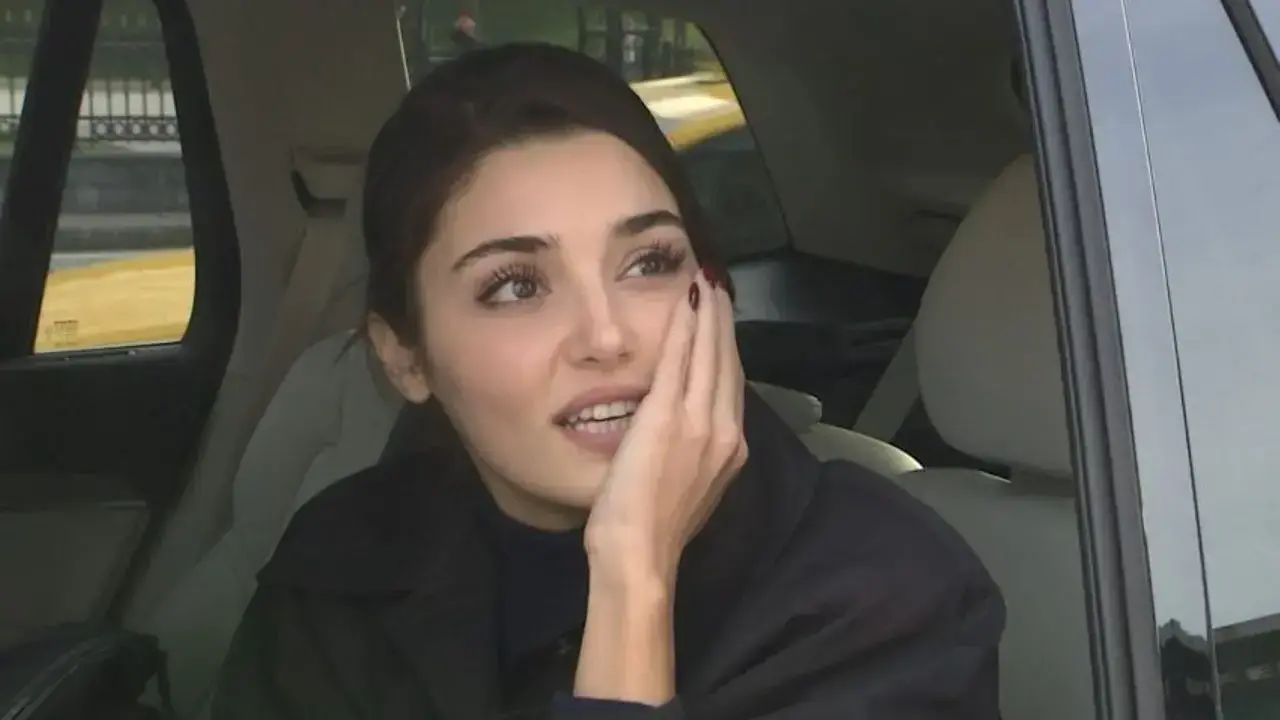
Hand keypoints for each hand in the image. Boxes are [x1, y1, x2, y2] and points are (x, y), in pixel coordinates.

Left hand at [584, 268, 747, 588]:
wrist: (641, 553)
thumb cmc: (654, 532)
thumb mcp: (689, 489)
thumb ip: (693, 457)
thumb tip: (686, 437)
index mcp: (730, 449)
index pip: (731, 385)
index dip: (727, 349)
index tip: (721, 322)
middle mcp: (725, 431)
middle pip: (727, 362)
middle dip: (723, 322)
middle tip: (718, 287)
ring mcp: (700, 421)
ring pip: (709, 354)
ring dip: (708, 315)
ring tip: (706, 285)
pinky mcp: (669, 415)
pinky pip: (680, 359)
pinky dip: (684, 327)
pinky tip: (684, 302)